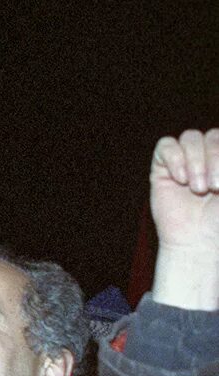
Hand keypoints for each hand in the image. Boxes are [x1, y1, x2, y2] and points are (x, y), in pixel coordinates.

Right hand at [149, 129, 218, 309]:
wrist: (198, 241)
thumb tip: (216, 170)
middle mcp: (208, 155)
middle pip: (212, 135)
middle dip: (214, 159)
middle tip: (214, 188)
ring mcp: (185, 159)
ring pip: (190, 137)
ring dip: (195, 161)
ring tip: (197, 188)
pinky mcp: (162, 166)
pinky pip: (165, 145)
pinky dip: (174, 159)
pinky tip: (180, 179)